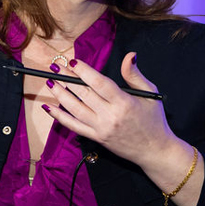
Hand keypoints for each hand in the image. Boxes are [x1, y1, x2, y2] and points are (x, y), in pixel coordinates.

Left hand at [42, 52, 182, 165]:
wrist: (154, 150)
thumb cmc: (154, 121)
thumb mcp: (150, 94)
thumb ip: (135, 75)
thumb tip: (129, 56)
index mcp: (125, 103)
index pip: (99, 83)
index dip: (84, 71)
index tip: (73, 62)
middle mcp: (111, 116)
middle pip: (83, 94)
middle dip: (68, 79)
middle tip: (56, 67)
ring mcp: (101, 128)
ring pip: (75, 109)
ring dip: (60, 95)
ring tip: (51, 82)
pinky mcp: (96, 138)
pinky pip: (74, 126)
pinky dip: (59, 117)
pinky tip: (50, 107)